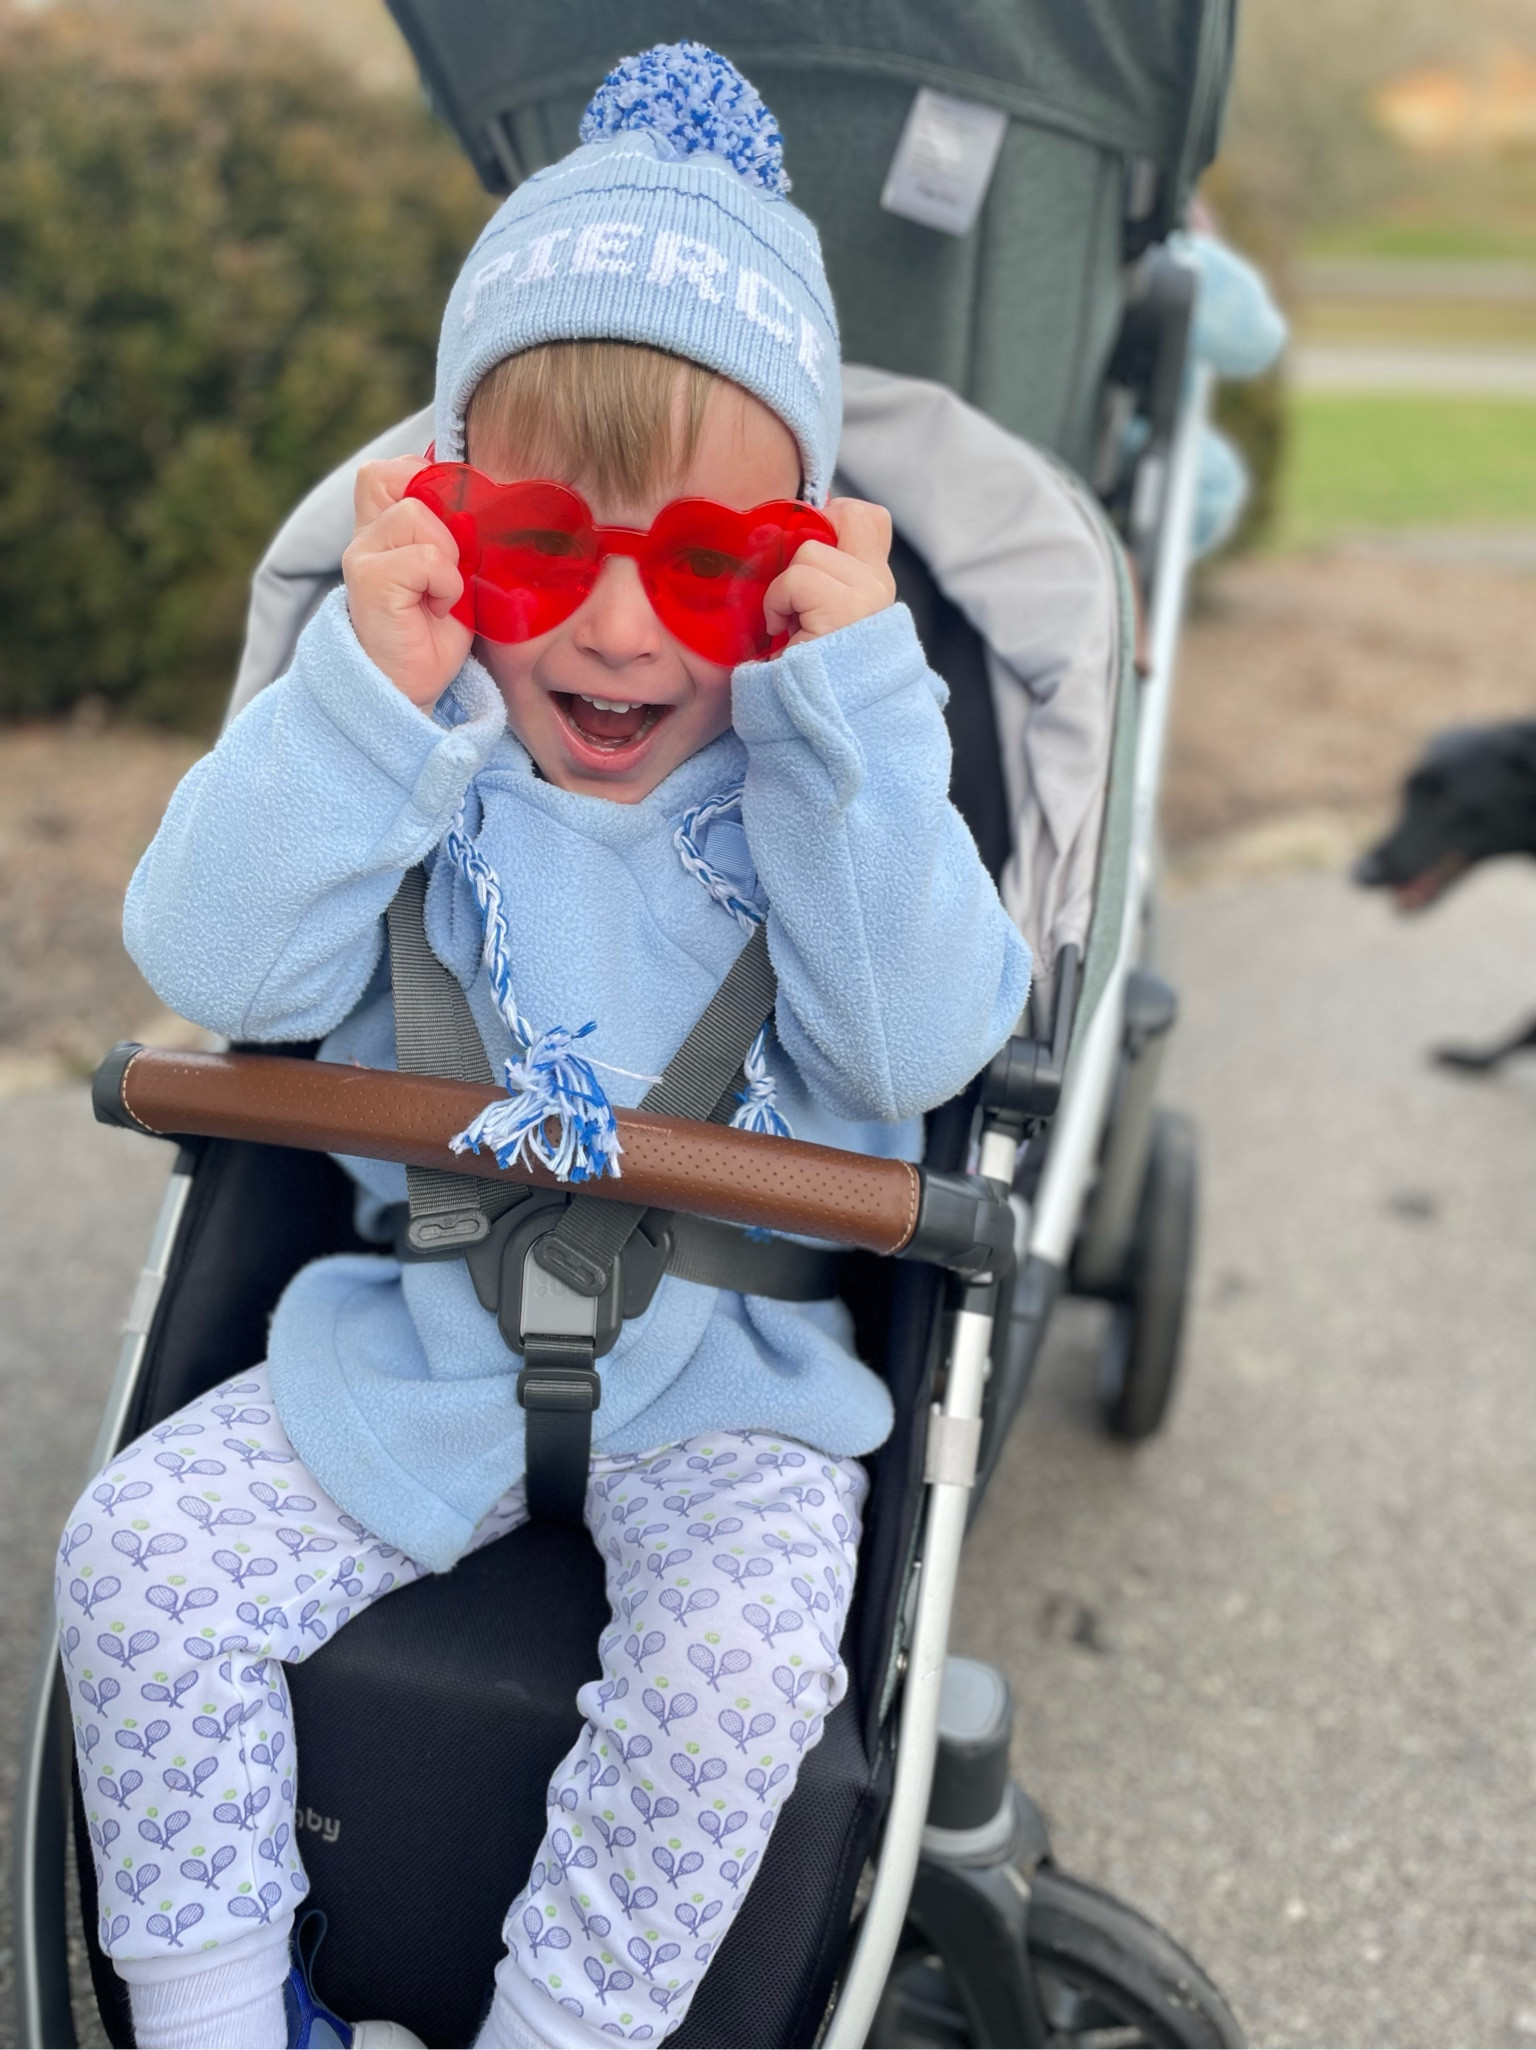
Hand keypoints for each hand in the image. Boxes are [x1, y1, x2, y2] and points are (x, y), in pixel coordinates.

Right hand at [341, 456, 470, 706]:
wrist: (412, 690)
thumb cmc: (435, 636)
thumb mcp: (452, 574)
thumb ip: (452, 535)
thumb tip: (483, 505)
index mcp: (380, 530)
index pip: (390, 471)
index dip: (426, 484)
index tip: (451, 533)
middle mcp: (364, 537)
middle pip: (391, 475)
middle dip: (437, 510)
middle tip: (449, 560)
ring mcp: (361, 556)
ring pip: (417, 514)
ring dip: (448, 555)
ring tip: (443, 594)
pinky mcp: (369, 581)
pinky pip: (427, 558)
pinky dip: (446, 584)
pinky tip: (438, 610)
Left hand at [763, 496, 895, 650]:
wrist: (811, 717)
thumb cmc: (803, 665)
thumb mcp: (819, 611)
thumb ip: (822, 573)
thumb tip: (799, 529)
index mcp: (877, 583)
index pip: (870, 516)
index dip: (833, 517)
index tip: (807, 559)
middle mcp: (881, 585)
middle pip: (848, 513)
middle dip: (808, 543)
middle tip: (794, 590)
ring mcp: (869, 595)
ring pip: (809, 551)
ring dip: (784, 588)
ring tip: (789, 624)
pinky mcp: (846, 609)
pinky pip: (796, 579)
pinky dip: (777, 604)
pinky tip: (783, 633)